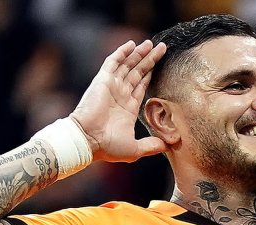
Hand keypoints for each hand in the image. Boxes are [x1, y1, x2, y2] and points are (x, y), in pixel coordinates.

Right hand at [70, 39, 166, 162]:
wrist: (87, 140)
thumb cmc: (107, 147)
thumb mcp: (135, 149)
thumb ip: (152, 146)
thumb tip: (169, 146)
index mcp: (128, 108)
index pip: (142, 86)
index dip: (151, 75)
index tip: (161, 65)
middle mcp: (120, 94)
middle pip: (138, 72)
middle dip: (149, 60)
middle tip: (162, 47)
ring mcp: (112, 86)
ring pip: (128, 65)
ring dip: (139, 53)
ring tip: (151, 43)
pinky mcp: (103, 80)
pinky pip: (114, 62)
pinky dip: (122, 52)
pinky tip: (132, 44)